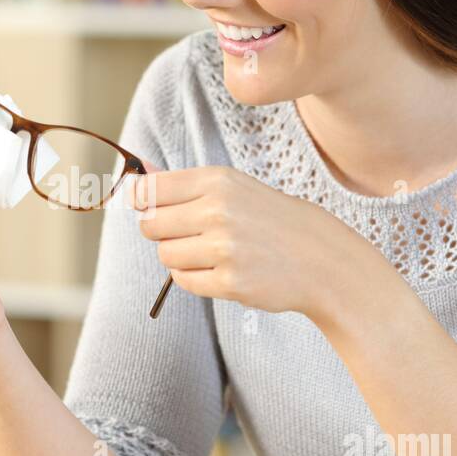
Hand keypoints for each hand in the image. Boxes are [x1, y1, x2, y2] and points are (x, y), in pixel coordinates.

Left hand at [132, 165, 383, 323]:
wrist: (319, 256)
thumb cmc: (269, 218)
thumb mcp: (232, 187)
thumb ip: (182, 183)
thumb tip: (137, 174)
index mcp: (217, 181)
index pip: (149, 189)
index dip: (143, 201)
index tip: (151, 207)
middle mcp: (218, 211)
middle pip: (150, 225)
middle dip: (161, 232)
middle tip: (188, 233)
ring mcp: (224, 248)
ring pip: (165, 255)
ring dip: (179, 257)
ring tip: (209, 252)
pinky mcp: (230, 282)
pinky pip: (183, 281)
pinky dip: (193, 278)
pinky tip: (218, 269)